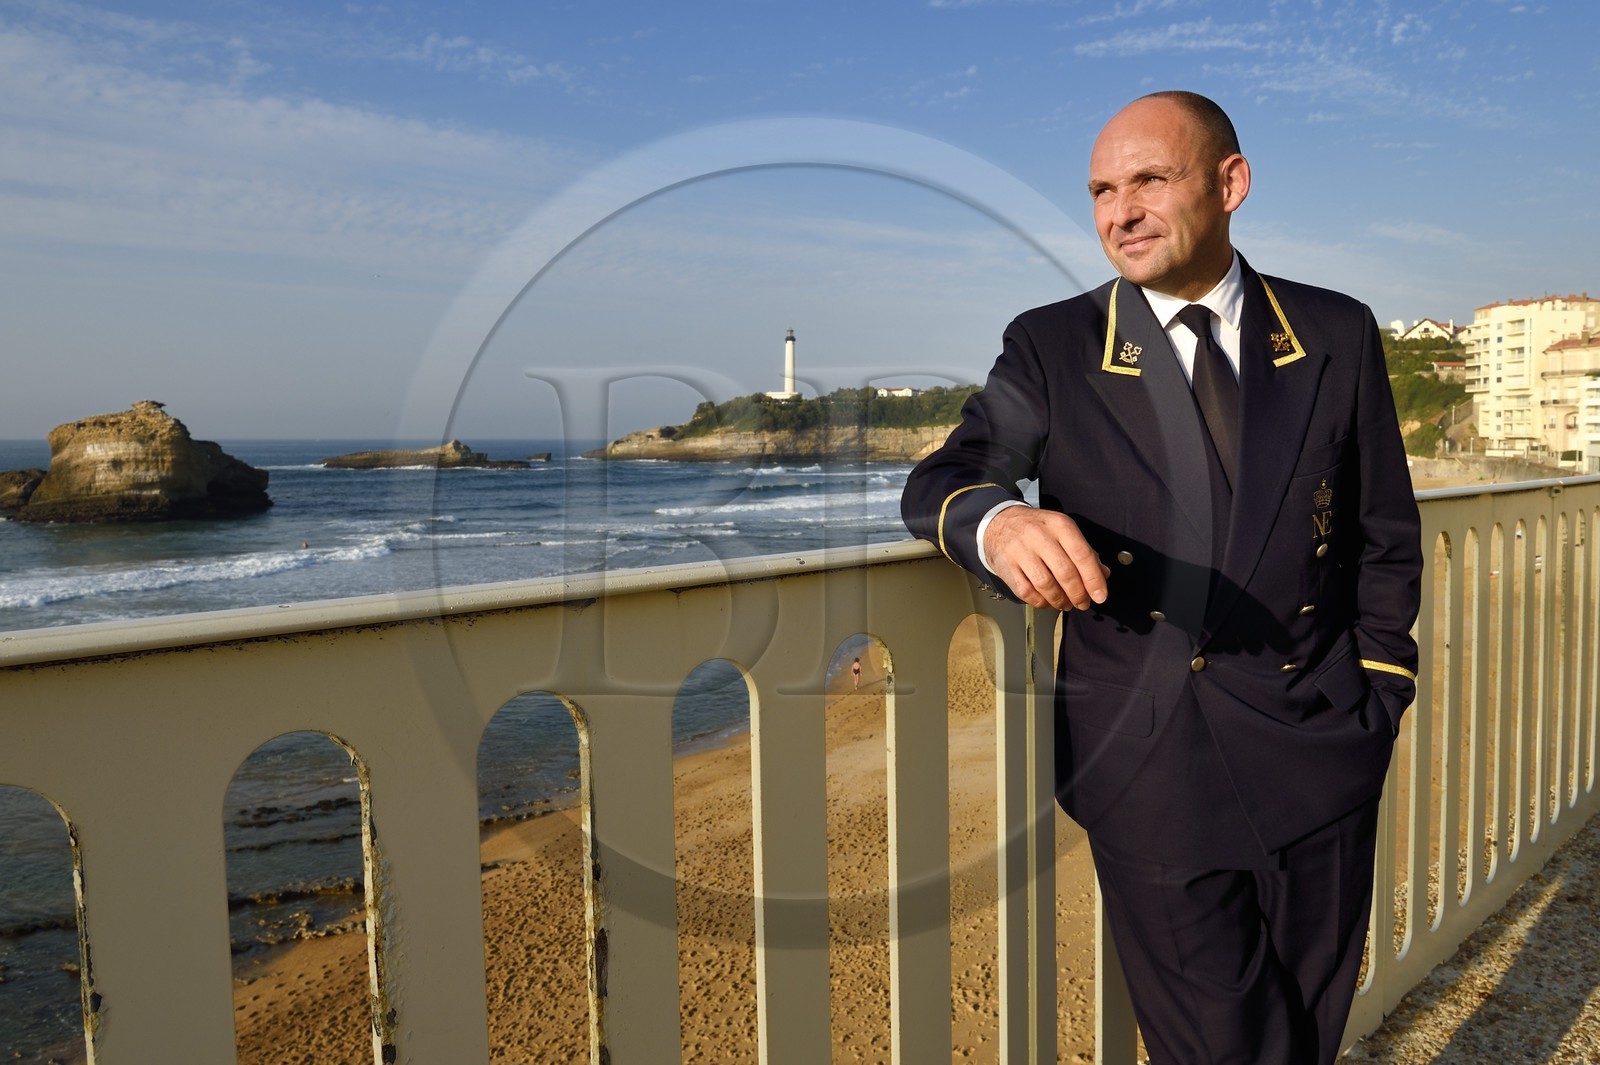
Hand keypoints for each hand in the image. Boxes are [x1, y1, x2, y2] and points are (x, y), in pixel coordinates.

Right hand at [984, 507, 1109, 610]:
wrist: (1000, 522)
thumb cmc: (1038, 529)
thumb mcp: (1063, 530)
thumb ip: (1084, 552)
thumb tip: (1103, 574)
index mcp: (1059, 525)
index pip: (1082, 555)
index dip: (1093, 579)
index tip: (1100, 596)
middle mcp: (1039, 536)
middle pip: (1065, 572)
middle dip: (1078, 594)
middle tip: (1083, 603)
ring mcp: (1020, 551)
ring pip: (1045, 585)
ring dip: (1060, 600)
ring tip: (1066, 604)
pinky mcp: (1006, 565)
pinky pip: (1026, 592)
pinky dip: (1041, 602)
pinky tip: (1048, 602)